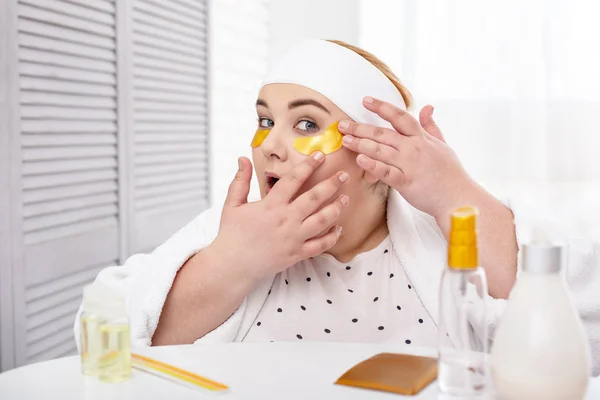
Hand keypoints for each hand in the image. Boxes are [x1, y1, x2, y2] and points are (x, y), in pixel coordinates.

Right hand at [210, 153, 348, 280]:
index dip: (308, 165)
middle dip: (332, 184)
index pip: (294, 179)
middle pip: (315, 197)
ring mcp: (294, 237)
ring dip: (336, 208)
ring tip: (346, 198)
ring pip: (323, 220)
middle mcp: (286, 219)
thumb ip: (241, 180)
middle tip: (344, 175)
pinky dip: (332, 237)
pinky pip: (320, 245)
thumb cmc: (231, 234)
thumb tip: (243, 159)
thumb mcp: (232, 204)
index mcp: (271, 205)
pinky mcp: (297, 254)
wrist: (232, 265)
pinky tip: (338, 228)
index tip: (319, 155)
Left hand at [338, 97, 474, 219]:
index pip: (399, 116)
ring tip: (345, 140)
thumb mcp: (443, 144)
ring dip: (361, 144)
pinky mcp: (406, 182)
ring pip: (381, 150)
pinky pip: (386, 172)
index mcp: (421, 138)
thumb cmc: (451, 173)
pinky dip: (373, 166)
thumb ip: (431, 126)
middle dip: (360, 128)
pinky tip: (360, 160)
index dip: (382, 107)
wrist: (459, 197)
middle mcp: (414, 148)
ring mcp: (410, 165)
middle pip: (383, 133)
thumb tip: (427, 106)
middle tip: (342, 125)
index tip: (365, 100)